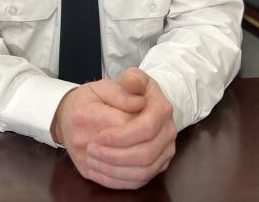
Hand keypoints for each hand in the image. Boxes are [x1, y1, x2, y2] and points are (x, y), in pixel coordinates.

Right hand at [50, 79, 145, 183]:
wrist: (64, 117)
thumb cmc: (87, 100)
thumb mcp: (103, 86)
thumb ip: (123, 92)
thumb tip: (141, 103)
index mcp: (88, 114)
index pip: (128, 124)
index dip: (144, 121)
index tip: (145, 112)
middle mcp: (84, 140)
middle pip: (133, 153)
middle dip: (150, 143)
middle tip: (150, 132)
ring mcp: (86, 161)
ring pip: (131, 173)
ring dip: (148, 161)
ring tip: (149, 146)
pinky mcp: (89, 174)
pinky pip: (119, 183)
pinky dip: (137, 175)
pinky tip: (140, 162)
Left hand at [85, 68, 176, 189]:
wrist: (129, 105)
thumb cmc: (123, 91)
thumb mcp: (124, 78)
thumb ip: (129, 80)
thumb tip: (133, 92)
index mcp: (161, 107)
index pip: (146, 128)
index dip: (121, 136)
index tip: (99, 136)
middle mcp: (168, 131)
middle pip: (146, 154)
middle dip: (115, 156)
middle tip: (90, 150)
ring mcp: (165, 151)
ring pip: (143, 172)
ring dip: (114, 169)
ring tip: (91, 159)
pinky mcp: (157, 166)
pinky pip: (139, 181)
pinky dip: (117, 179)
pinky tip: (99, 169)